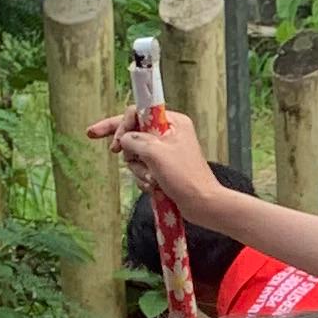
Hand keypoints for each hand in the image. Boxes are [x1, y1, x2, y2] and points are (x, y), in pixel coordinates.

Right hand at [91, 101, 228, 225]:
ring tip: (152, 179)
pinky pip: (142, 169)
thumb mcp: (155, 153)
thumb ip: (134, 140)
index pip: (137, 113)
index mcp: (172, 122)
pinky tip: (154, 187)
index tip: (115, 144)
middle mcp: (169, 133)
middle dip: (130, 152)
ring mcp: (165, 151)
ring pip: (136, 155)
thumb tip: (123, 139)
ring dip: (139, 170)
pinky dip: (144, 179)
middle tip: (122, 156)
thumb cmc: (184, 177)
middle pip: (133, 134)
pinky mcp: (163, 168)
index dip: (121, 126)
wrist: (202, 204)